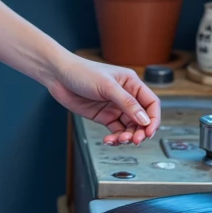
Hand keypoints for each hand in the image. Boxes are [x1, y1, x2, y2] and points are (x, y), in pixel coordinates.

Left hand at [43, 53, 160, 145]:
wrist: (58, 76)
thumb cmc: (82, 72)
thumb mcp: (107, 86)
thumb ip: (127, 103)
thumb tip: (144, 119)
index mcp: (131, 84)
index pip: (151, 103)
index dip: (153, 118)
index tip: (149, 131)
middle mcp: (126, 96)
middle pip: (142, 119)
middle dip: (140, 131)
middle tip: (135, 140)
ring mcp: (115, 107)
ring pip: (129, 127)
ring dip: (127, 136)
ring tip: (120, 140)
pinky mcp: (104, 116)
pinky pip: (116, 130)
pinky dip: (115, 138)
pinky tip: (109, 140)